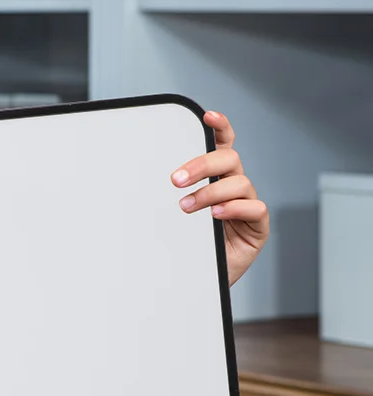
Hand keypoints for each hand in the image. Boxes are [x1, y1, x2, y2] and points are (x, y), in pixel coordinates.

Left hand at [171, 111, 268, 285]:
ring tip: (187, 206)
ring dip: (210, 192)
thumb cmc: (184, 243)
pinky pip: (255, 209)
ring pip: (239, 183)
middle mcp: (234, 187)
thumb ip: (167, 195)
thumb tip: (138, 180)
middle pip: (229, 159)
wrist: (194, 280)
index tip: (207, 115)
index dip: (220, 127)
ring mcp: (247, 206)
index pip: (223, 144)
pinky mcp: (257, 227)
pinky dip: (233, 209)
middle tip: (175, 179)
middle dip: (202, 164)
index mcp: (215, 178)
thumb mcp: (169, 214)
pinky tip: (215, 215)